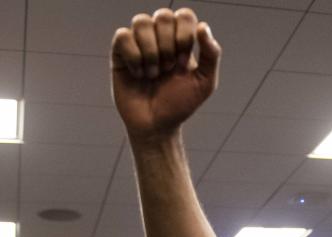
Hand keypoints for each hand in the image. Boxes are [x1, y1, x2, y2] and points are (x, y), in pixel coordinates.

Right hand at [111, 8, 221, 141]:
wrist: (157, 126)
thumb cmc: (180, 104)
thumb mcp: (204, 83)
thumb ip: (211, 54)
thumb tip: (203, 26)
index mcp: (181, 38)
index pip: (184, 15)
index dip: (185, 36)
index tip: (183, 65)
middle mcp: (159, 36)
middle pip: (163, 15)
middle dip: (169, 46)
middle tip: (168, 69)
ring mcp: (138, 42)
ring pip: (141, 21)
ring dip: (151, 52)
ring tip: (153, 74)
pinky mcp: (119, 53)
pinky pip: (123, 36)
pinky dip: (134, 57)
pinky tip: (138, 74)